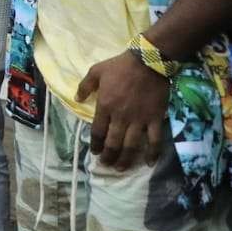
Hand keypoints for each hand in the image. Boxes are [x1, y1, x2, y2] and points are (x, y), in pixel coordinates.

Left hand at [79, 52, 169, 168]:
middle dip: (108, 156)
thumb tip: (76, 99)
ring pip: (131, 146)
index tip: (95, 153)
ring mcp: (139, 120)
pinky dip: (153, 153)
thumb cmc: (120, 66)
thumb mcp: (95, 71)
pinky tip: (149, 163)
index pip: (97, 131)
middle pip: (113, 143)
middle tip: (106, 165)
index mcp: (105, 106)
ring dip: (126, 159)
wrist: (147, 62)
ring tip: (121, 168)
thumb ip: (84, 86)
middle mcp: (121, 117)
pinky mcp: (155, 119)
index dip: (95, 144)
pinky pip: (154, 140)